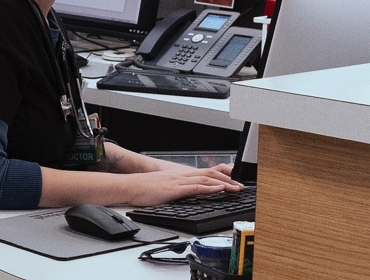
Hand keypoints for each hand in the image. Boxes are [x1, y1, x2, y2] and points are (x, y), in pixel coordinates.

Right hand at [124, 164, 240, 206]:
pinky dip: (210, 188)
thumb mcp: (161, 188)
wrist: (129, 186)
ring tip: (236, 188)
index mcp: (178, 175)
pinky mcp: (175, 189)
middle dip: (227, 179)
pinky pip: (196, 187)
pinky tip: (220, 189)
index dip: (219, 176)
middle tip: (240, 185)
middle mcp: (181, 175)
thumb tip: (182, 196)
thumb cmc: (141, 189)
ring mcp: (178, 181)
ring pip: (206, 179)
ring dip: (223, 184)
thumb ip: (174, 190)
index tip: (231, 181)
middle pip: (209, 174)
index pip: (203, 174)